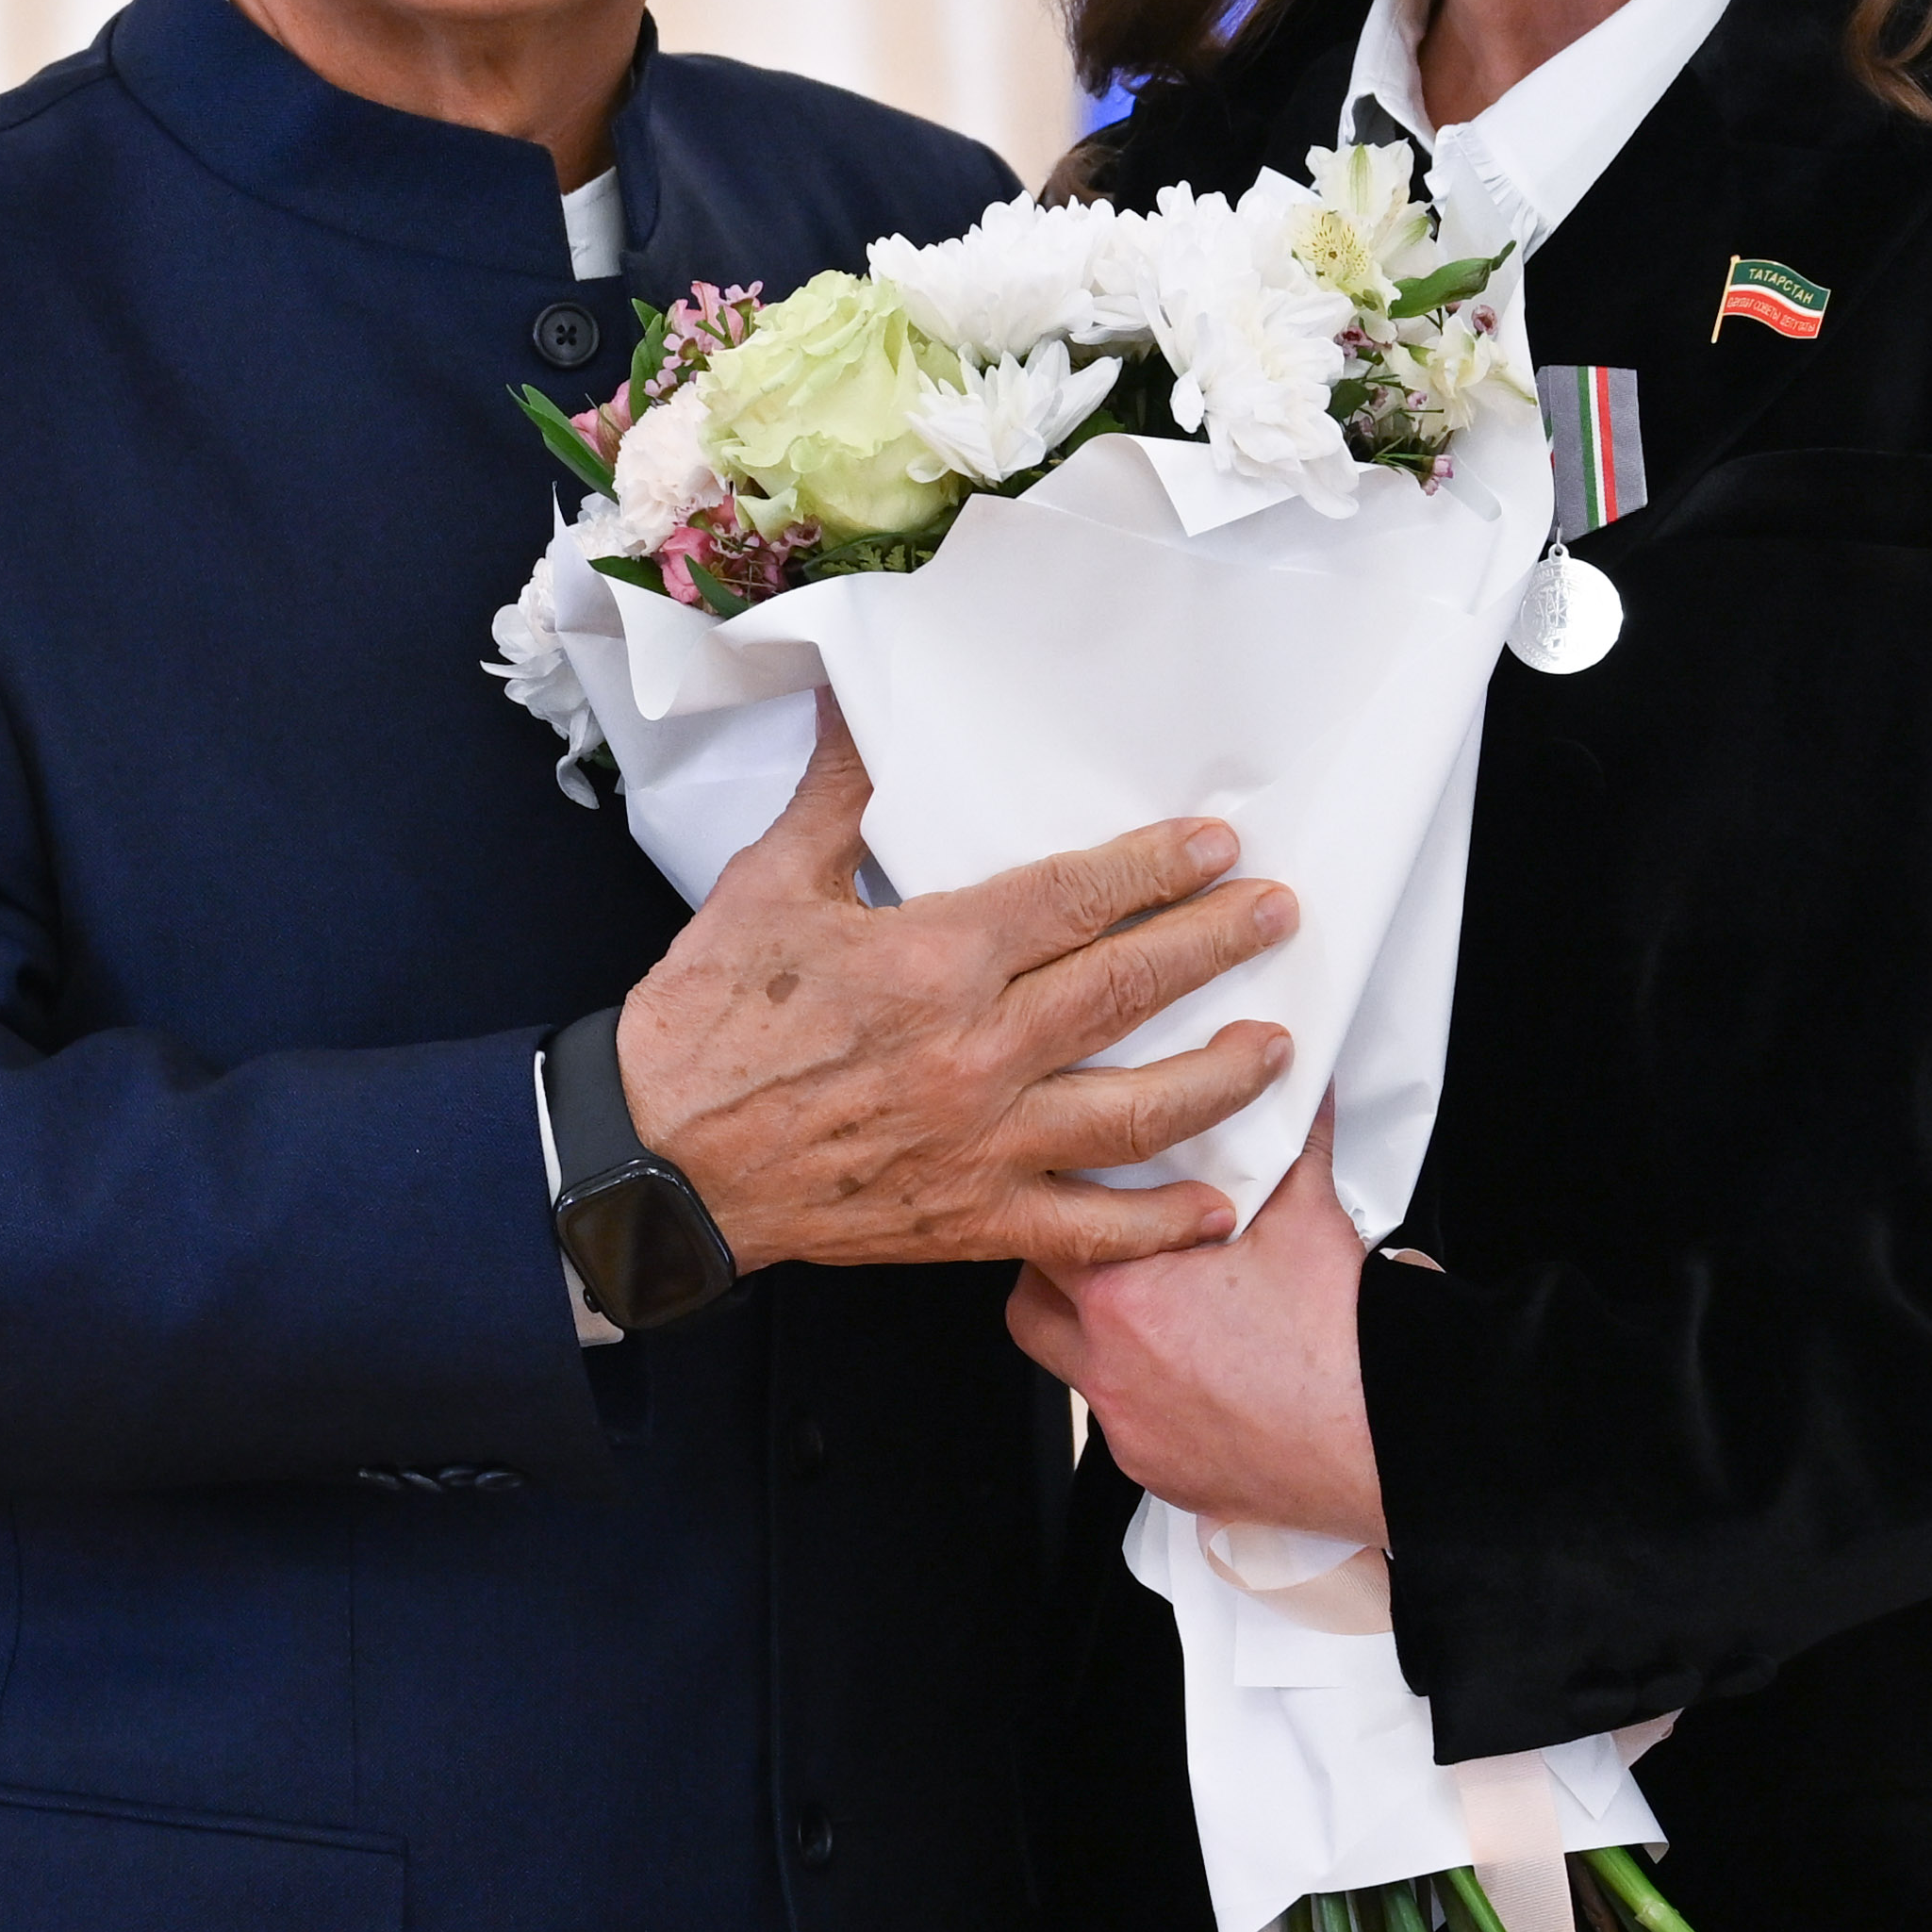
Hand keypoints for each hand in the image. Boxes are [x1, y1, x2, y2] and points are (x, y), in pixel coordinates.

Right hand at [618, 701, 1297, 1271]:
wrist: (653, 1161)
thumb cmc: (704, 1024)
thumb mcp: (765, 885)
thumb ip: (837, 795)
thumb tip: (857, 702)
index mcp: (928, 962)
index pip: (1070, 901)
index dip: (1153, 870)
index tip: (1213, 846)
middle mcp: (971, 1054)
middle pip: (1123, 992)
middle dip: (1213, 946)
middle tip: (1278, 915)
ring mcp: (978, 1145)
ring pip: (1131, 1111)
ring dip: (1217, 1077)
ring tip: (1276, 1045)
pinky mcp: (967, 1218)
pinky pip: (1085, 1229)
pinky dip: (1157, 1224)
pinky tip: (1215, 1208)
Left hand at [1012, 1105, 1388, 1546]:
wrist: (1384, 1438)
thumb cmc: (1342, 1346)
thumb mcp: (1308, 1220)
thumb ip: (1292, 1147)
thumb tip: (1302, 1101)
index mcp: (1125, 1295)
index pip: (1044, 1234)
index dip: (1064, 1210)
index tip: (1087, 1198)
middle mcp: (1111, 1369)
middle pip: (1032, 1308)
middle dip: (1058, 1279)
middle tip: (1105, 1255)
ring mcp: (1131, 1430)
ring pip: (1072, 1375)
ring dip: (1094, 1344)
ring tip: (1150, 1320)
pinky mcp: (1160, 1475)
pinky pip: (1124, 1431)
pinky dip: (1145, 1402)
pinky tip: (1193, 1382)